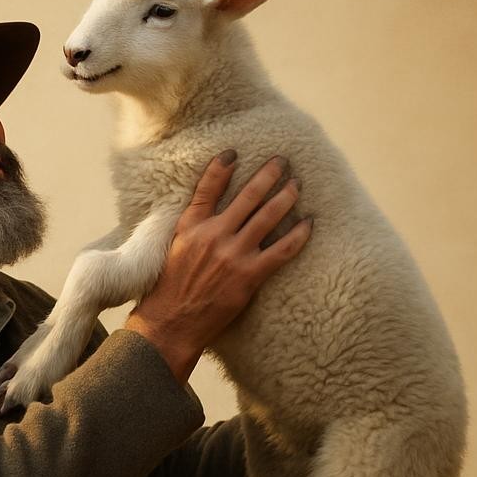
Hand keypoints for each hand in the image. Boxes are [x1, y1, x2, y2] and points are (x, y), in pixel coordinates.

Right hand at [125, 150, 310, 382]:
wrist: (170, 323)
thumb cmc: (168, 290)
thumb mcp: (173, 249)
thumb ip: (192, 228)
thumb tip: (207, 216)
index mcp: (191, 226)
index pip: (208, 188)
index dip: (222, 167)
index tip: (235, 152)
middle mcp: (213, 235)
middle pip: (248, 196)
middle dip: (268, 175)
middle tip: (283, 161)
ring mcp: (233, 254)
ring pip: (268, 216)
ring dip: (286, 196)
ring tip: (296, 185)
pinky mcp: (249, 276)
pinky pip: (282, 250)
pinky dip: (298, 235)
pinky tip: (308, 224)